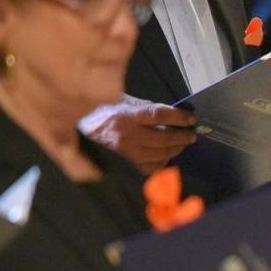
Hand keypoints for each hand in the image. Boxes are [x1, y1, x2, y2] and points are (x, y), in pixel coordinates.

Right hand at [79, 96, 196, 172]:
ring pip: (159, 154)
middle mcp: (127, 135)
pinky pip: (149, 168)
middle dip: (182, 137)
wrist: (80, 129)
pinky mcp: (124, 164)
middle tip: (191, 135)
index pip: (160, 115)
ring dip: (175, 149)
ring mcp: (126, 152)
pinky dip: (162, 163)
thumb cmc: (103, 111)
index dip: (179, 118)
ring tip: (182, 144)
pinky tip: (166, 157)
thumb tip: (172, 115)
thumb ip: (146, 108)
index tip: (191, 119)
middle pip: (164, 138)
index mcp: (128, 115)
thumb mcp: (124, 101)